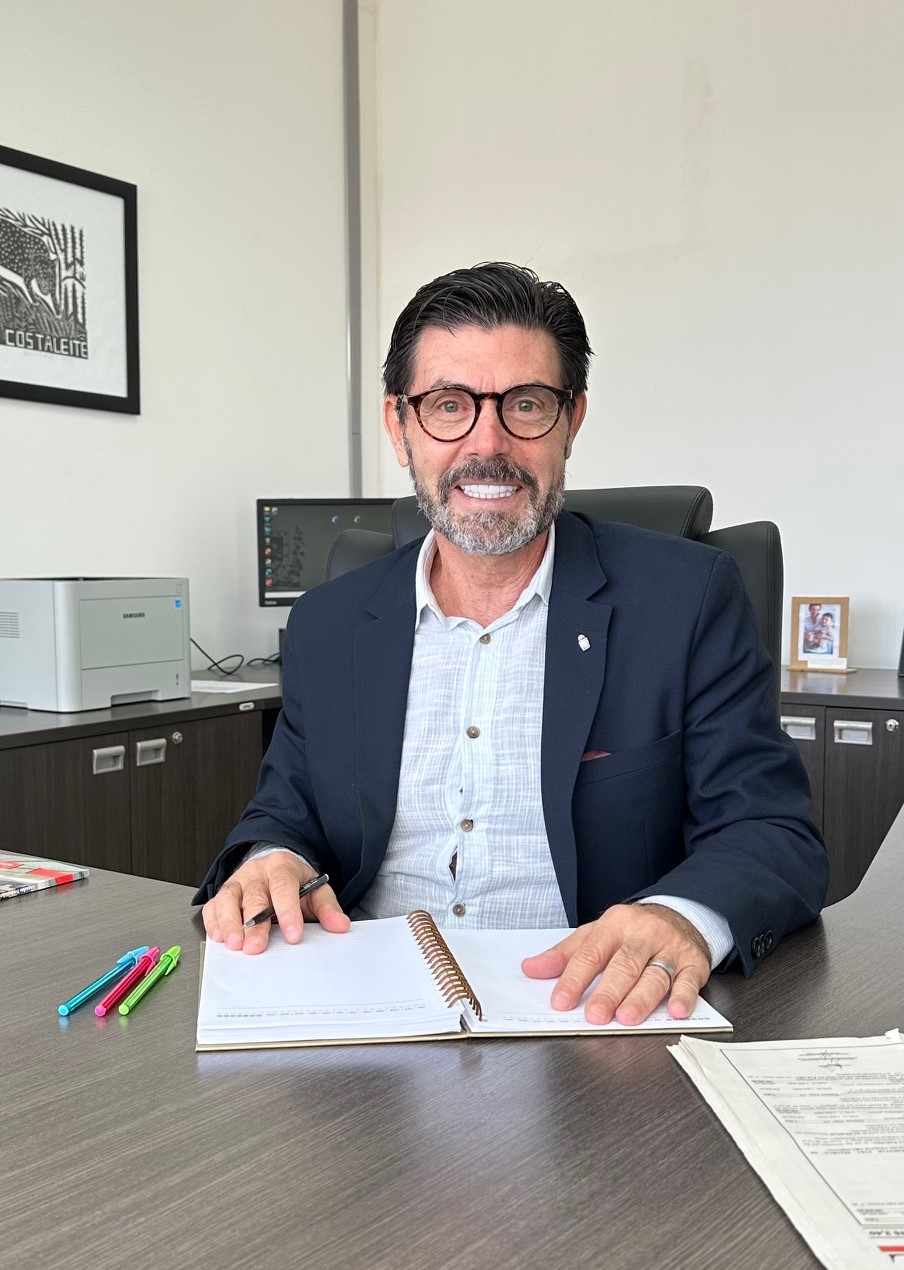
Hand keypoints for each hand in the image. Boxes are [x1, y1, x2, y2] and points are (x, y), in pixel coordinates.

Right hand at [201, 853, 349, 953]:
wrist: (274, 864)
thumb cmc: (294, 881)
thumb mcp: (315, 888)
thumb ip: (327, 907)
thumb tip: (340, 925)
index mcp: (282, 867)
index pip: (284, 887)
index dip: (288, 911)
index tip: (293, 935)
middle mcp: (256, 873)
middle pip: (254, 896)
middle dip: (254, 924)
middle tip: (256, 947)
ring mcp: (237, 882)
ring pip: (228, 899)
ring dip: (229, 923)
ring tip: (234, 945)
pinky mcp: (223, 894)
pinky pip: (213, 906)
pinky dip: (213, 922)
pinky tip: (218, 938)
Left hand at [521, 903, 711, 1025]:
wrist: (681, 915)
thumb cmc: (632, 931)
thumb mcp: (596, 934)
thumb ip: (565, 954)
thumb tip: (531, 969)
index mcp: (614, 924)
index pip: (591, 953)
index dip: (575, 978)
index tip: (561, 1001)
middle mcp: (643, 934)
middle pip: (624, 964)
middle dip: (609, 991)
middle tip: (595, 1016)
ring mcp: (670, 948)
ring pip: (655, 974)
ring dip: (642, 998)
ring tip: (627, 1017)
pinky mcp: (694, 963)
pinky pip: (689, 980)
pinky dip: (683, 996)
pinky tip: (675, 1011)